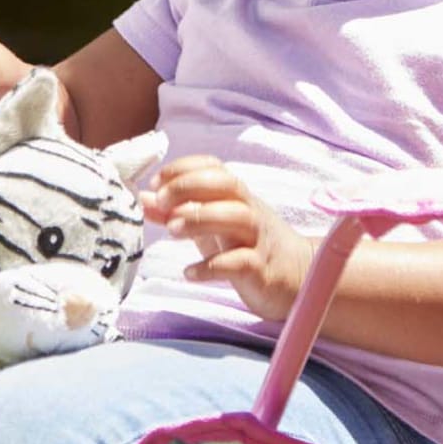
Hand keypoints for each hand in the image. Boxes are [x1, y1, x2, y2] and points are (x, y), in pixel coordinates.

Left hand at [140, 155, 314, 321]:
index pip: (213, 166)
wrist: (299, 276)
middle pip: (225, 184)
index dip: (184, 168)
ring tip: (171, 231)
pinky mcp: (262, 269)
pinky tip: (189, 273)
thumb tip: (143, 197)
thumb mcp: (212, 225)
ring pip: (235, 216)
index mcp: (236, 194)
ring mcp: (258, 238)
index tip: (156, 181)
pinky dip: (212, 266)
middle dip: (189, 187)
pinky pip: (239, 262)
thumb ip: (177, 211)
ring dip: (200, 219)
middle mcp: (249, 209)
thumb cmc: (248, 244)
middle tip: (160, 201)